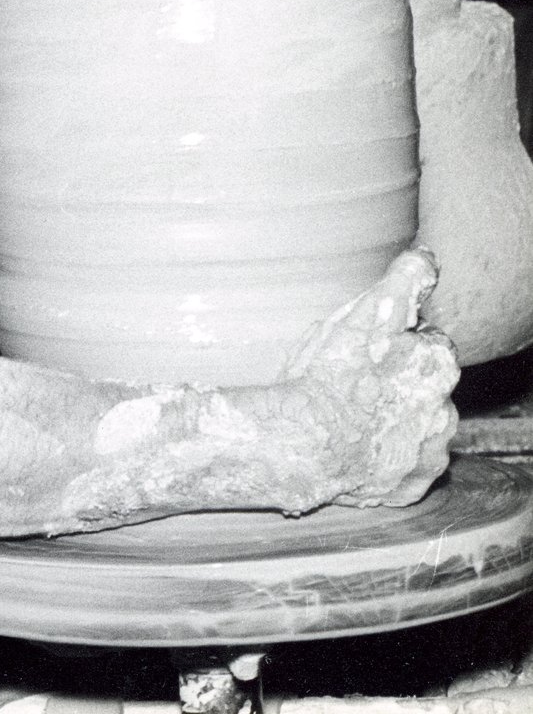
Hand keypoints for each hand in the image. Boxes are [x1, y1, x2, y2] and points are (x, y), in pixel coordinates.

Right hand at [280, 248, 458, 510]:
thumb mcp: (359, 316)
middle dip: (399, 382)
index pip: (428, 345)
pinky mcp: (413, 486)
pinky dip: (388, 455)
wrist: (300, 446)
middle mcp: (446, 411)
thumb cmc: (324, 377)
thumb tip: (426, 259)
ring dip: (397, 419)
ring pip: (421, 428)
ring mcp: (431, 454)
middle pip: (427, 387)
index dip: (396, 343)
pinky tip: (357, 444)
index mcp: (437, 365)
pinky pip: (407, 466)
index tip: (368, 348)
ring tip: (351, 415)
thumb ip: (401, 285)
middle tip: (354, 381)